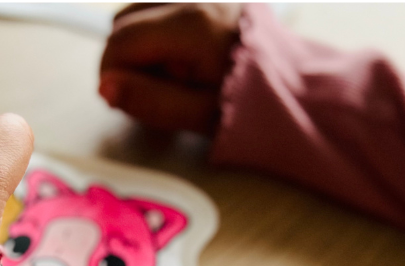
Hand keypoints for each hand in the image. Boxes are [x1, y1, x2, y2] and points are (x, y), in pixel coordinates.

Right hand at [99, 3, 241, 134]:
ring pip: (138, 13)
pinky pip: (161, 13)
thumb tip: (106, 87)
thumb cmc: (252, 108)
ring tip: (163, 81)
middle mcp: (194, 1)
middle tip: (144, 95)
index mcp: (190, 27)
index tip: (119, 101)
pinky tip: (175, 65)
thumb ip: (150, 101)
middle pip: (123, 22)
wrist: (297, 92)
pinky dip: (154, 38)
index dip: (109, 75)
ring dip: (136, 48)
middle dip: (122, 60)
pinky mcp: (209, 3)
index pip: (120, 41)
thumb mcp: (199, 115)